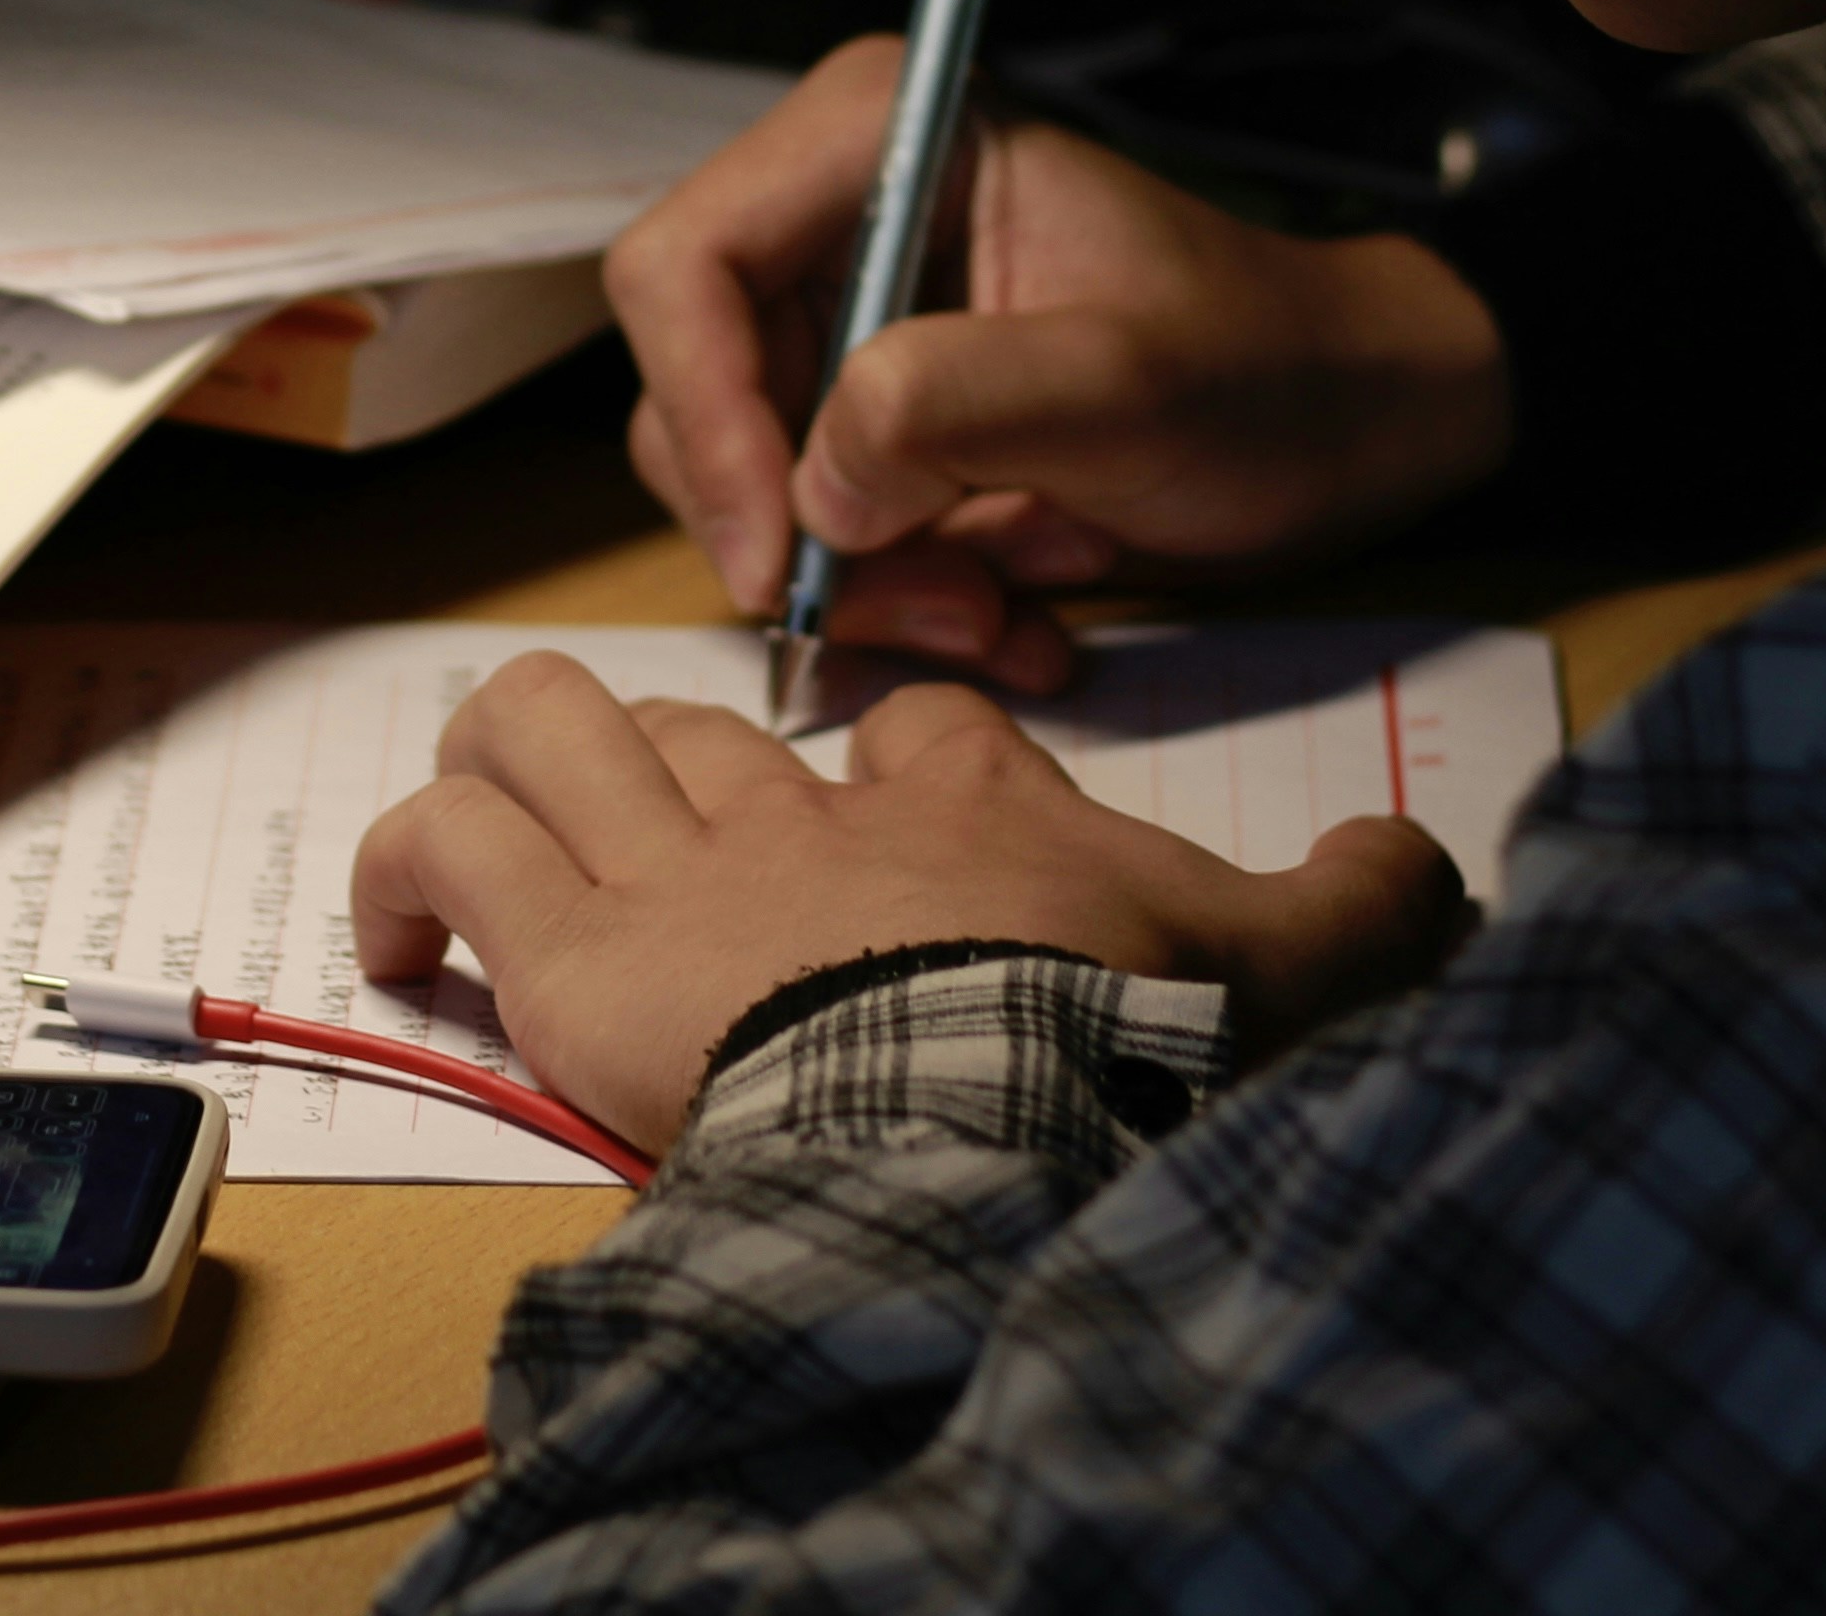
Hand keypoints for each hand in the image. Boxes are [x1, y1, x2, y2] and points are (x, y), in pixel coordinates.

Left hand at [351, 654, 1473, 1150]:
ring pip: (544, 722)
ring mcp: (676, 865)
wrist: (993, 1105)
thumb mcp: (1284, 961)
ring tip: (490, 834)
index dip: (895, 749)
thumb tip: (1428, 864)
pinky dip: (404, 863)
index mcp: (965, 808)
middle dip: (665, 759)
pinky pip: (447, 838)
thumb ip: (1353, 903)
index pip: (914, 724)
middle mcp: (805, 811)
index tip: (900, 805)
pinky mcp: (568, 939)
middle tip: (653, 836)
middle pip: (698, 720)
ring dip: (509, 760)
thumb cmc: (1122, 1039)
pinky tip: (396, 925)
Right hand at [606, 36, 1516, 688]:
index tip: (783, 559)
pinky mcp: (870, 420)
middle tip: (948, 611)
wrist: (1348, 428)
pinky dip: (903, 602)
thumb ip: (960, 405)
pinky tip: (1018, 617)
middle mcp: (833, 217)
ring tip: (1008, 613)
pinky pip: (815, 534)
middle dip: (806, 530)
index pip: (683, 269)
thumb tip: (814, 488)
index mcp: (878, 137)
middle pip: (695, 394)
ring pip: (749, 486)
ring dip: (868, 585)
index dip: (705, 418)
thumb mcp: (1132, 383)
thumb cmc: (1266, 370)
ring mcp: (846, 323)